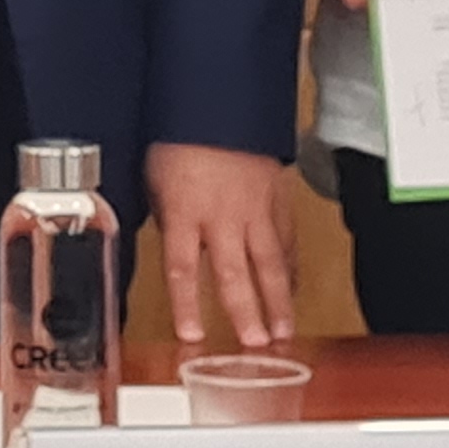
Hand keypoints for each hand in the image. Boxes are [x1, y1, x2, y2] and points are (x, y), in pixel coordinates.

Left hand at [143, 142, 297, 349]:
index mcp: (184, 210)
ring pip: (270, 263)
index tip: (191, 335)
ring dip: (278, 301)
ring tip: (285, 331)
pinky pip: (286, 242)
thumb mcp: (154, 177)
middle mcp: (222, 216)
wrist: (220, 102)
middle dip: (246, 312)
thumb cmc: (180, 137)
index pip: (183, 268)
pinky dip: (291, 269)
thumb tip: (173, 245)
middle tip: (256, 345)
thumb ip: (167, 217)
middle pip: (234, 273)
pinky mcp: (278, 201)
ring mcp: (255, 210)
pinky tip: (294, 290)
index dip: (186, 305)